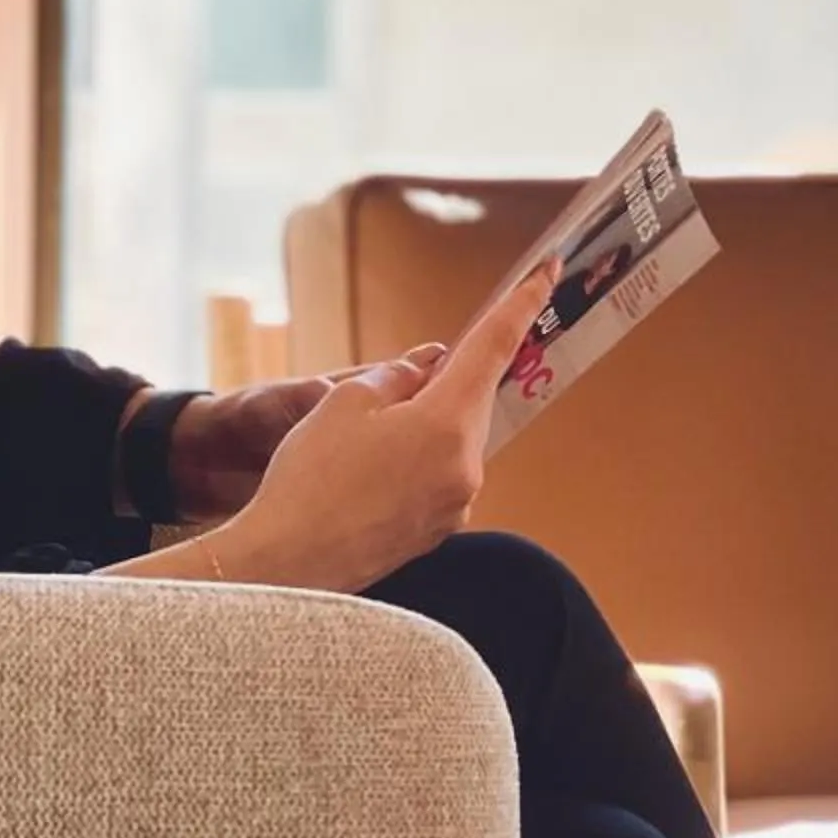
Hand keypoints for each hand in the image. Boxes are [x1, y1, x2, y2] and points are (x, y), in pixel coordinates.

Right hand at [206, 258, 561, 594]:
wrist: (288, 565)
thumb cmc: (311, 478)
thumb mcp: (347, 403)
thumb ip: (398, 376)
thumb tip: (428, 368)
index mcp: (449, 423)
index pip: (495, 347)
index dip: (522, 304)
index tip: (549, 272)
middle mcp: (467, 466)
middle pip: (471, 399)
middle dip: (444, 381)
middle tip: (393, 384)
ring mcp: (456, 504)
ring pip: (454, 439)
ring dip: (425, 424)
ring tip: (361, 441)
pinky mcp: (437, 531)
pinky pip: (438, 475)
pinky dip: (416, 459)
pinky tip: (367, 472)